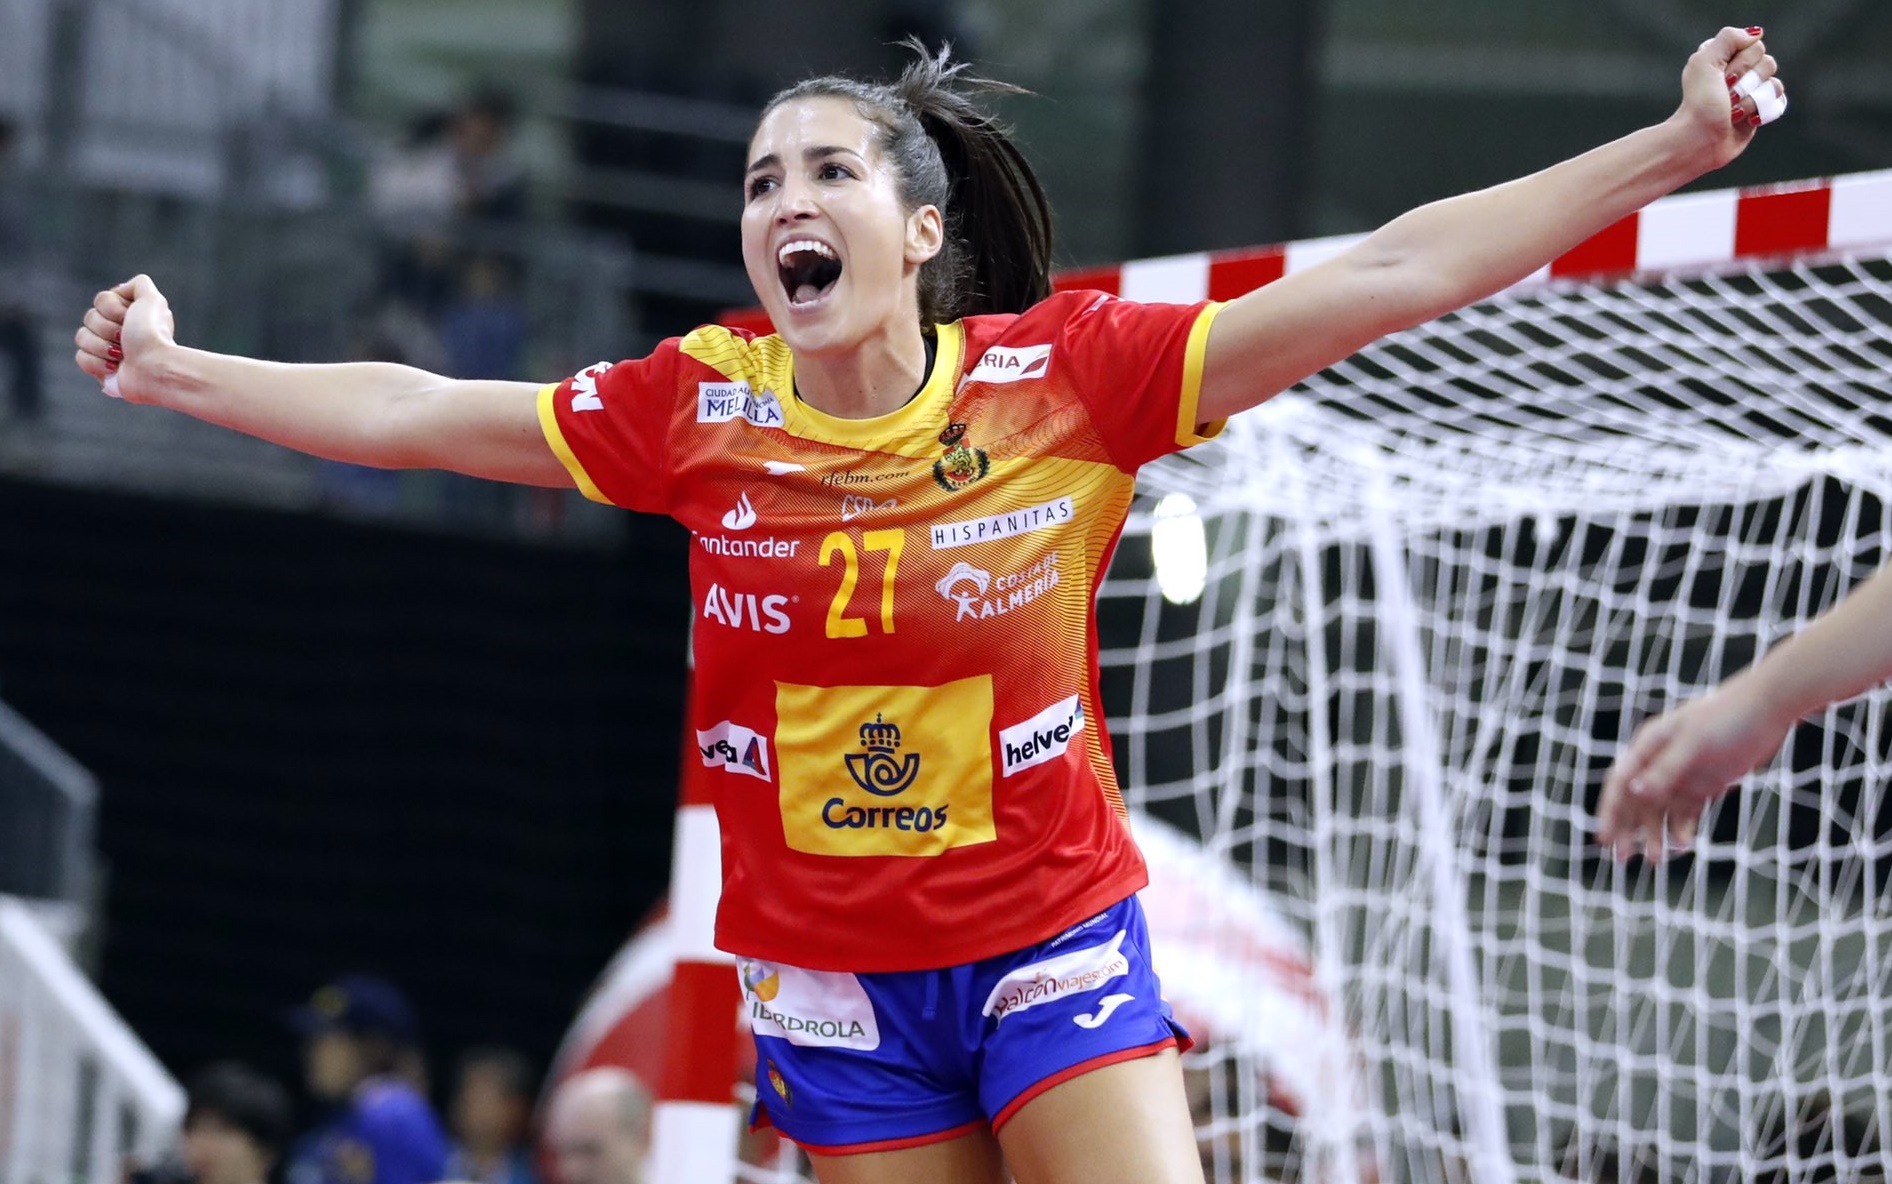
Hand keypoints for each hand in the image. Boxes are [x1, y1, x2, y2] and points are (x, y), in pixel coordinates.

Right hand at [73, 274, 176, 404]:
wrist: (153, 369)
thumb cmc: (152, 335)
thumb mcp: (152, 300)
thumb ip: (140, 285)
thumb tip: (121, 289)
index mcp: (130, 315)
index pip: (101, 300)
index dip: (112, 308)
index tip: (129, 317)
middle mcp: (119, 331)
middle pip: (89, 317)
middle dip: (107, 328)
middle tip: (124, 338)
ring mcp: (109, 350)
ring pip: (82, 336)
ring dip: (101, 346)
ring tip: (121, 355)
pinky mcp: (101, 368)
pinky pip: (80, 357)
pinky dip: (96, 362)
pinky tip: (114, 368)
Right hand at [1598, 678, 1794, 862]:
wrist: (1767, 709)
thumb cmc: (1726, 717)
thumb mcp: (1694, 743)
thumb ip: (1665, 769)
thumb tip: (1634, 792)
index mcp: (1648, 746)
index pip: (1620, 783)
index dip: (1609, 811)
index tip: (1603, 838)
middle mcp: (1659, 762)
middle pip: (1635, 801)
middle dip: (1627, 830)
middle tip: (1623, 858)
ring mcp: (1682, 775)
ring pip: (1660, 811)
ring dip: (1654, 834)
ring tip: (1657, 860)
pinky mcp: (1705, 784)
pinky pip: (1686, 813)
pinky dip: (1681, 829)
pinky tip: (1684, 845)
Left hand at [1674, 27, 1785, 170]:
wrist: (1699, 140)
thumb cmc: (1700, 103)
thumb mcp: (1705, 61)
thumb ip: (1729, 38)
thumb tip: (1756, 34)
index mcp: (1723, 58)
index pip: (1755, 46)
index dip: (1743, 62)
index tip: (1723, 78)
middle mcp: (1738, 72)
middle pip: (1768, 64)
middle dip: (1747, 84)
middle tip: (1726, 97)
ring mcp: (1750, 92)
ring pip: (1774, 85)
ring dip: (1752, 101)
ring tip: (1733, 113)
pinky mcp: (1757, 111)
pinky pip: (1779, 102)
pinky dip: (1764, 112)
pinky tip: (1746, 121)